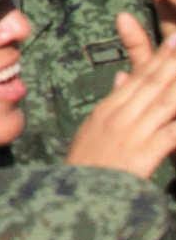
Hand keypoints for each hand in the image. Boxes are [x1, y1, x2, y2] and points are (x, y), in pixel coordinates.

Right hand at [66, 24, 175, 177]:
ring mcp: (131, 134)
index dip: (157, 59)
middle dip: (171, 61)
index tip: (173, 41)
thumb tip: (123, 78)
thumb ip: (112, 105)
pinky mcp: (142, 154)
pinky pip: (170, 134)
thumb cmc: (86, 168)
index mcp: (108, 110)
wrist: (74, 198)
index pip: (137, 79)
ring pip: (163, 102)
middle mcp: (119, 116)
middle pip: (151, 84)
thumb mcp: (93, 132)